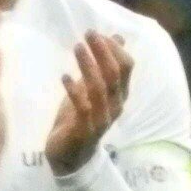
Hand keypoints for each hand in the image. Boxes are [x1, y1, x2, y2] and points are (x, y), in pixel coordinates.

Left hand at [46, 31, 133, 176]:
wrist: (69, 157)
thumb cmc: (80, 119)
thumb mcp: (91, 88)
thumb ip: (103, 65)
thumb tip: (117, 37)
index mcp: (119, 95)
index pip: (126, 66)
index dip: (114, 48)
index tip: (97, 34)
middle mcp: (115, 106)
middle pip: (115, 73)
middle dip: (103, 51)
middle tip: (88, 34)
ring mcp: (101, 119)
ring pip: (100, 88)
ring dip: (88, 65)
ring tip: (77, 48)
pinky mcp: (85, 130)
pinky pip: (83, 108)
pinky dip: (74, 90)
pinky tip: (64, 77)